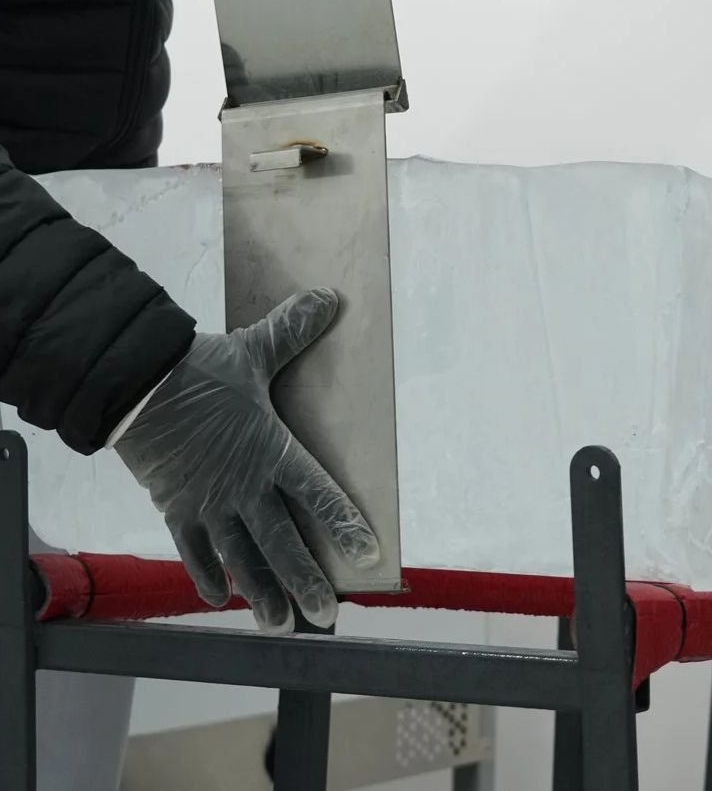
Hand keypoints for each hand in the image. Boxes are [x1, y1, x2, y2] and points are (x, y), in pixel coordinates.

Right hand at [115, 289, 379, 632]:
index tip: (368, 556)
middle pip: (282, 542)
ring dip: (260, 591)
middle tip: (325, 616)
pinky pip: (194, 551)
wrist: (136, 386)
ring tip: (278, 624)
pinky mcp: (175, 507)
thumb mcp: (255, 348)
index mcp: (271, 450)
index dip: (344, 525)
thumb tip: (332, 296)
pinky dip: (206, 575)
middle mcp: (244, 485)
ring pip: (241, 557)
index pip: (318, 493)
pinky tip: (219, 597)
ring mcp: (209, 502)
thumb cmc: (200, 369)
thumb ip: (295, 329)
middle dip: (305, 581)